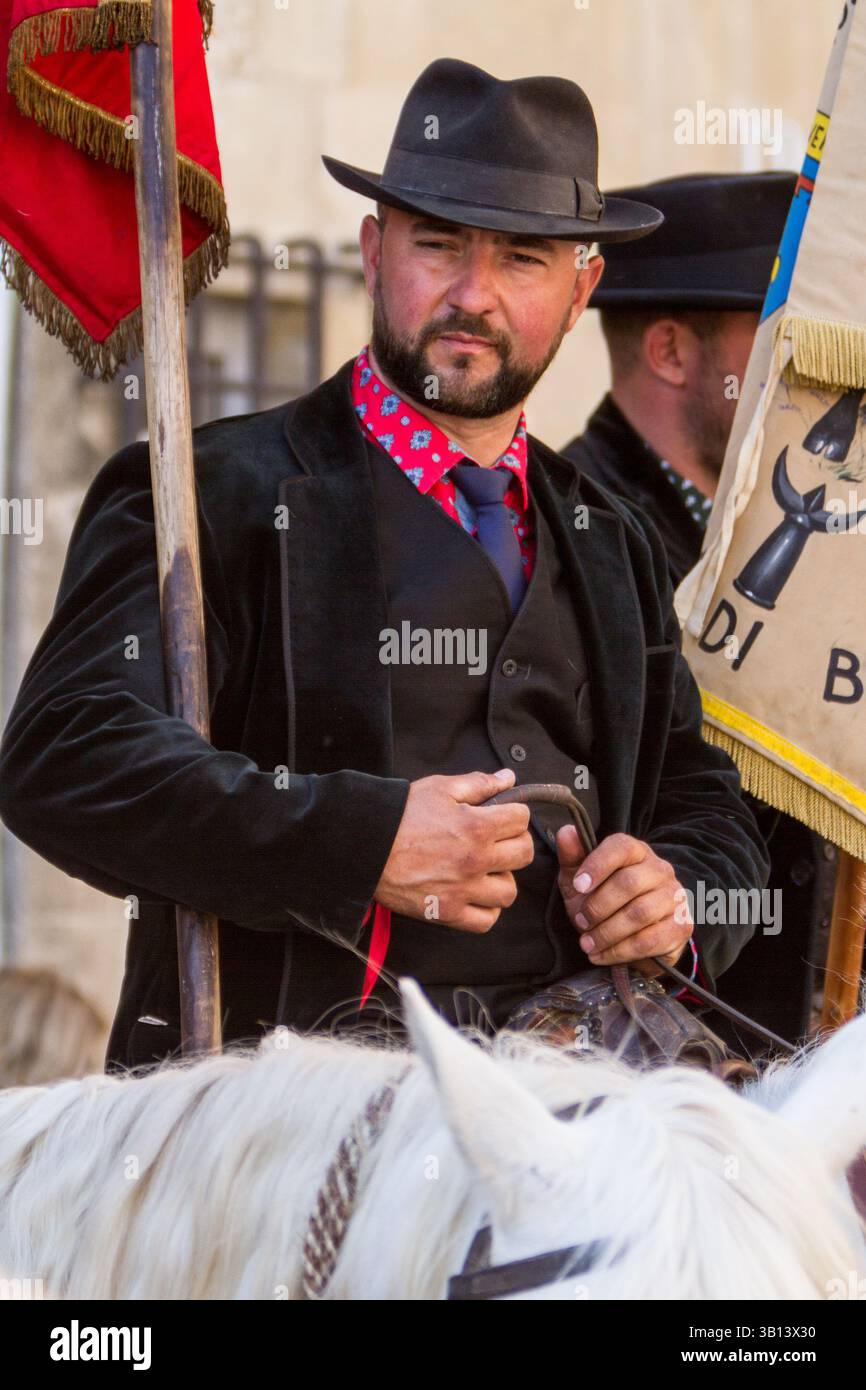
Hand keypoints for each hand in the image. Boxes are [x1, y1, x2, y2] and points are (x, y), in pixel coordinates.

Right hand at [374, 768, 533, 932]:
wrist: (366, 846)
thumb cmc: (400, 815)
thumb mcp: (440, 789)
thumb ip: (478, 783)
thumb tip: (508, 778)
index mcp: (477, 826)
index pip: (522, 819)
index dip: (513, 814)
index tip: (501, 816)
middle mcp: (475, 860)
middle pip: (523, 854)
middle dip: (514, 843)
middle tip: (496, 841)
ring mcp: (463, 889)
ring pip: (509, 892)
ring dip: (501, 879)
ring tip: (485, 870)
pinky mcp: (447, 912)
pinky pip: (485, 920)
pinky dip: (486, 910)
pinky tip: (475, 894)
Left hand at [556, 828, 691, 973]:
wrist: (630, 940)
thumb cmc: (602, 903)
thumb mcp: (580, 881)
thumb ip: (572, 857)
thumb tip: (567, 831)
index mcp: (636, 851)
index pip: (621, 847)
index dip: (597, 864)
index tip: (577, 886)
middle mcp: (660, 870)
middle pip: (629, 883)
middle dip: (598, 906)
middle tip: (580, 922)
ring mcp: (675, 898)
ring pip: (640, 913)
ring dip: (607, 932)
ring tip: (586, 943)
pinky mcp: (681, 927)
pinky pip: (650, 940)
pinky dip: (620, 951)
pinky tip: (601, 955)